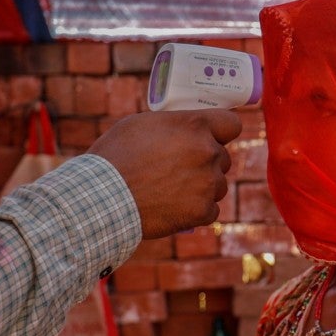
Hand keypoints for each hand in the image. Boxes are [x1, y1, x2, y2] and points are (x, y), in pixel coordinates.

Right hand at [88, 110, 241, 237]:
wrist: (104, 196)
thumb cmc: (115, 156)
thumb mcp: (141, 124)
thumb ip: (173, 125)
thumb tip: (185, 130)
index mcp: (194, 125)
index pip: (231, 124)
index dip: (221, 132)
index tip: (213, 139)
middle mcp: (208, 152)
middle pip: (223, 158)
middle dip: (206, 163)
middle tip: (178, 170)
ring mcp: (208, 183)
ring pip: (218, 185)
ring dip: (203, 188)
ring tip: (172, 191)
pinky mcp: (202, 210)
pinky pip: (211, 210)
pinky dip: (196, 211)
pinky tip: (174, 208)